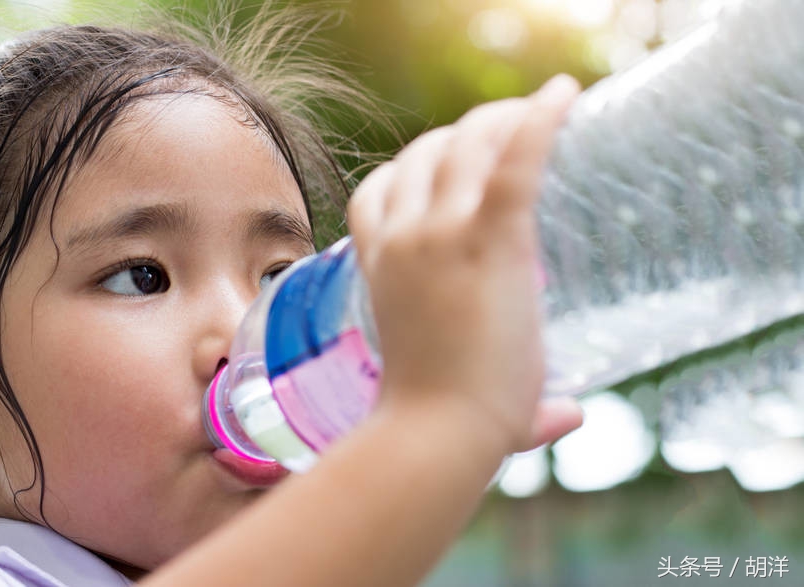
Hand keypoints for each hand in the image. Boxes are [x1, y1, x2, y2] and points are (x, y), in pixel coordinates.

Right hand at [348, 75, 581, 453]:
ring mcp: (440, 233)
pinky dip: (540, 120)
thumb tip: (570, 418)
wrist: (436, 432)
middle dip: (467, 132)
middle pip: (427, 151)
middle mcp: (403, 236)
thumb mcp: (449, 384)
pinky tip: (566, 95)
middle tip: (513, 132)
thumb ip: (514, 401)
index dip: (414, 167)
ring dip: (502, 118)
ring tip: (541, 110)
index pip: (380, 188)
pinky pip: (514, 161)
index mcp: (379, 262)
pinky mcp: (488, 238)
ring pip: (469, 143)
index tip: (454, 167)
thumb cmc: (440, 422)